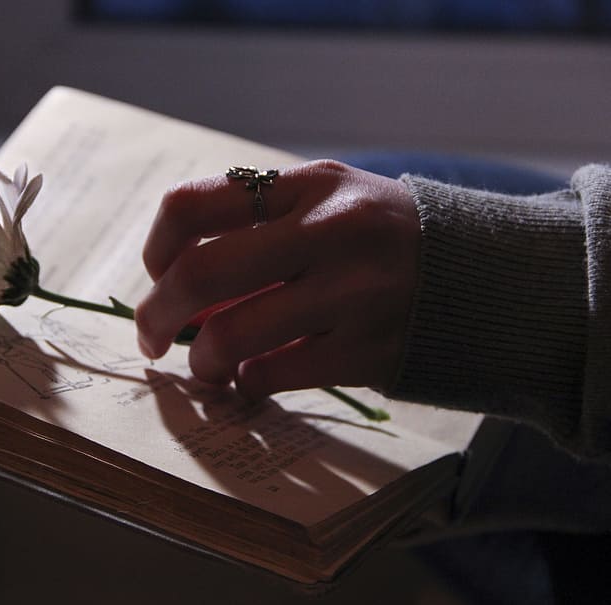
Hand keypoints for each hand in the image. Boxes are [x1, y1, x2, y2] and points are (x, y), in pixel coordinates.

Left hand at [135, 160, 420, 398]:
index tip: (157, 273)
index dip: (156, 246)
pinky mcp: (368, 352)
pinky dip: (245, 383)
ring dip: (201, 360)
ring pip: (231, 335)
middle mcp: (329, 232)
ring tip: (205, 366)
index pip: (193, 203)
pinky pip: (271, 375)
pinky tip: (250, 379)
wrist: (488, 279)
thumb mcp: (331, 204)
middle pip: (200, 272)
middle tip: (152, 338)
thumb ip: (259, 229)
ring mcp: (352, 293)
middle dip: (156, 314)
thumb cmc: (384, 240)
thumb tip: (174, 287)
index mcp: (309, 185)